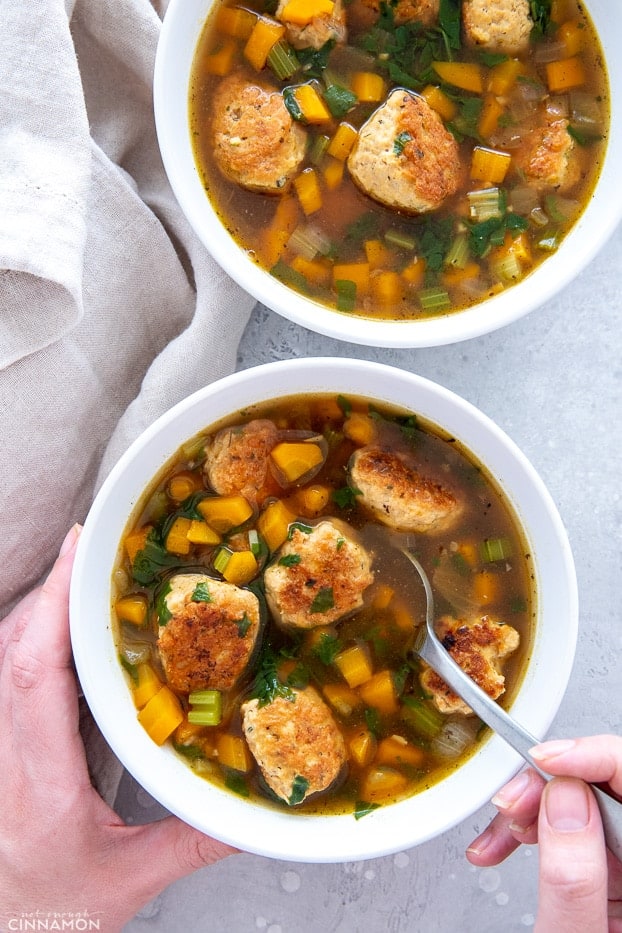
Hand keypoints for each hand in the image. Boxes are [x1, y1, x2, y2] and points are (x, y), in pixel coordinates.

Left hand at [0, 526, 236, 932]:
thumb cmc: (47, 917)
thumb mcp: (125, 883)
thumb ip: (192, 841)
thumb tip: (255, 811)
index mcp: (36, 777)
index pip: (35, 670)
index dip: (54, 604)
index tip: (79, 550)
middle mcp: (4, 750)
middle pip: (14, 646)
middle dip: (51, 588)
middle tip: (90, 542)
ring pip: (4, 655)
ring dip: (40, 608)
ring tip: (81, 571)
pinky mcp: (1, 748)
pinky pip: (9, 675)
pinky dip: (33, 637)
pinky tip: (59, 627)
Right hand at [467, 736, 621, 931]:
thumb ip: (574, 874)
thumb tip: (563, 796)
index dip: (592, 757)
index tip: (545, 760)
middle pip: (610, 786)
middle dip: (552, 784)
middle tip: (511, 807)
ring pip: (587, 804)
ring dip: (535, 808)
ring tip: (500, 833)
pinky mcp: (611, 873)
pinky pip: (576, 830)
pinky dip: (536, 828)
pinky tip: (507, 842)